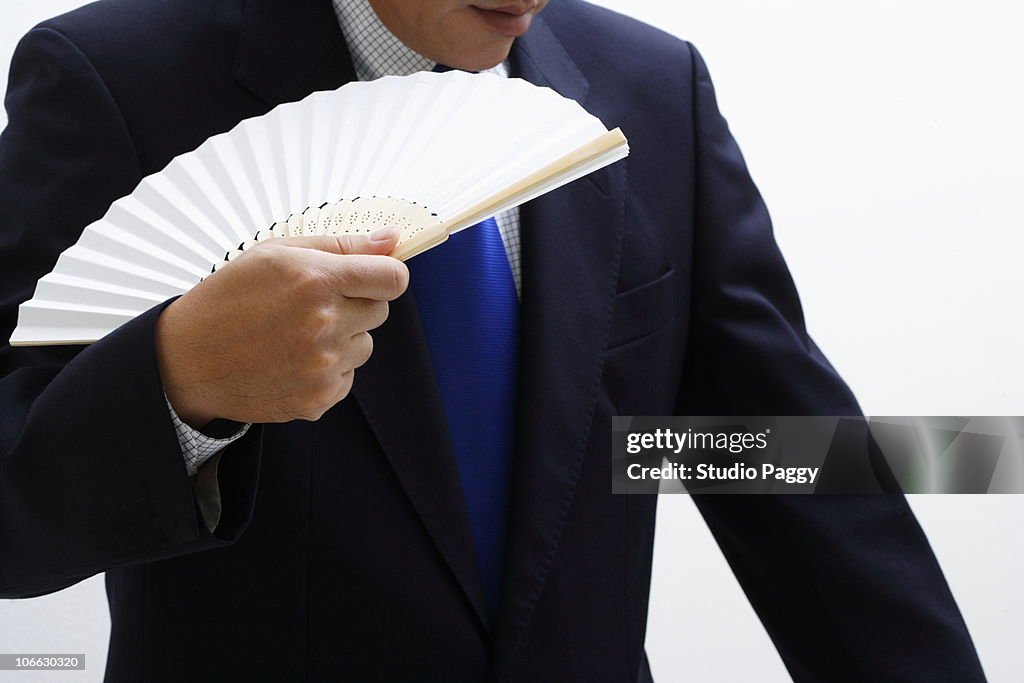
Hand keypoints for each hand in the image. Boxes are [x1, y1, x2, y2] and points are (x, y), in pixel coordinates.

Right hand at [155, 228, 408, 426]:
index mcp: (315, 281)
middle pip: (380, 311)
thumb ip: (341, 246)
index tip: (370, 278)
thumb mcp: (276, 254)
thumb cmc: (229, 299)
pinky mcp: (318, 398)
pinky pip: (347, 378)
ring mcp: (322, 366)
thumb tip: (392, 240)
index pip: (392, 279)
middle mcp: (323, 325)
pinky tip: (292, 360)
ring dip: (342, 339)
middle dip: (355, 304)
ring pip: (365, 346)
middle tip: (312, 305)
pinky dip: (328, 370)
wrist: (186, 360)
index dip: (384, 276)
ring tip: (296, 334)